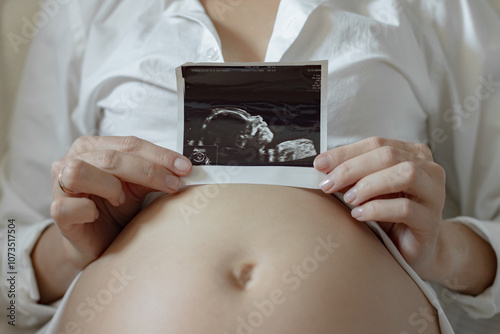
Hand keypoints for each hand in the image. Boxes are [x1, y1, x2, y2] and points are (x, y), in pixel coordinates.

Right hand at [50, 136, 191, 268]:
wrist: (96, 243)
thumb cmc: (115, 210)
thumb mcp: (136, 187)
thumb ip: (151, 173)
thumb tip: (182, 168)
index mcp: (93, 148)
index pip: (129, 144)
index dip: (159, 155)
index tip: (184, 167)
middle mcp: (72, 160)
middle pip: (111, 158)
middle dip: (148, 170)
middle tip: (173, 184)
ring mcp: (60, 185)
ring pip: (80, 172)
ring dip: (110, 185)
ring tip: (123, 200)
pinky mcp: (57, 211)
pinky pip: (69, 205)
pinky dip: (88, 209)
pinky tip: (98, 214)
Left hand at [314, 137, 445, 279]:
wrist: (412, 251)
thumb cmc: (388, 216)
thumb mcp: (368, 190)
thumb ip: (352, 176)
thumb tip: (323, 167)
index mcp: (411, 154)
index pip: (376, 144)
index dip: (345, 152)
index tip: (319, 164)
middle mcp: (428, 169)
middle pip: (388, 155)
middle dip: (352, 168)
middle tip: (328, 184)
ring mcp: (434, 194)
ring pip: (405, 175)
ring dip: (369, 185)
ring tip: (348, 199)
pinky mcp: (432, 221)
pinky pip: (406, 208)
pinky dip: (377, 209)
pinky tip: (359, 215)